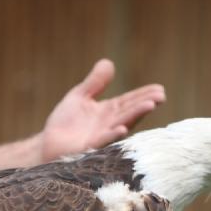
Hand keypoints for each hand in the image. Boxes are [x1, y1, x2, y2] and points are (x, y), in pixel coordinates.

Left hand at [40, 59, 165, 161]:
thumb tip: (109, 62)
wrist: (49, 146)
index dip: (143, 94)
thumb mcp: (79, 97)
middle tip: (161, 96)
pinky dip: (112, 136)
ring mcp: (100, 137)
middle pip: (129, 112)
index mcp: (108, 112)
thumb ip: (94, 82)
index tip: (159, 89)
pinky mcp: (88, 148)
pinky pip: (102, 142)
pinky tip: (121, 128)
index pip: (129, 101)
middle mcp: (109, 125)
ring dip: (135, 116)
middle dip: (144, 104)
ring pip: (121, 125)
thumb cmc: (66, 125)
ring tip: (149, 106)